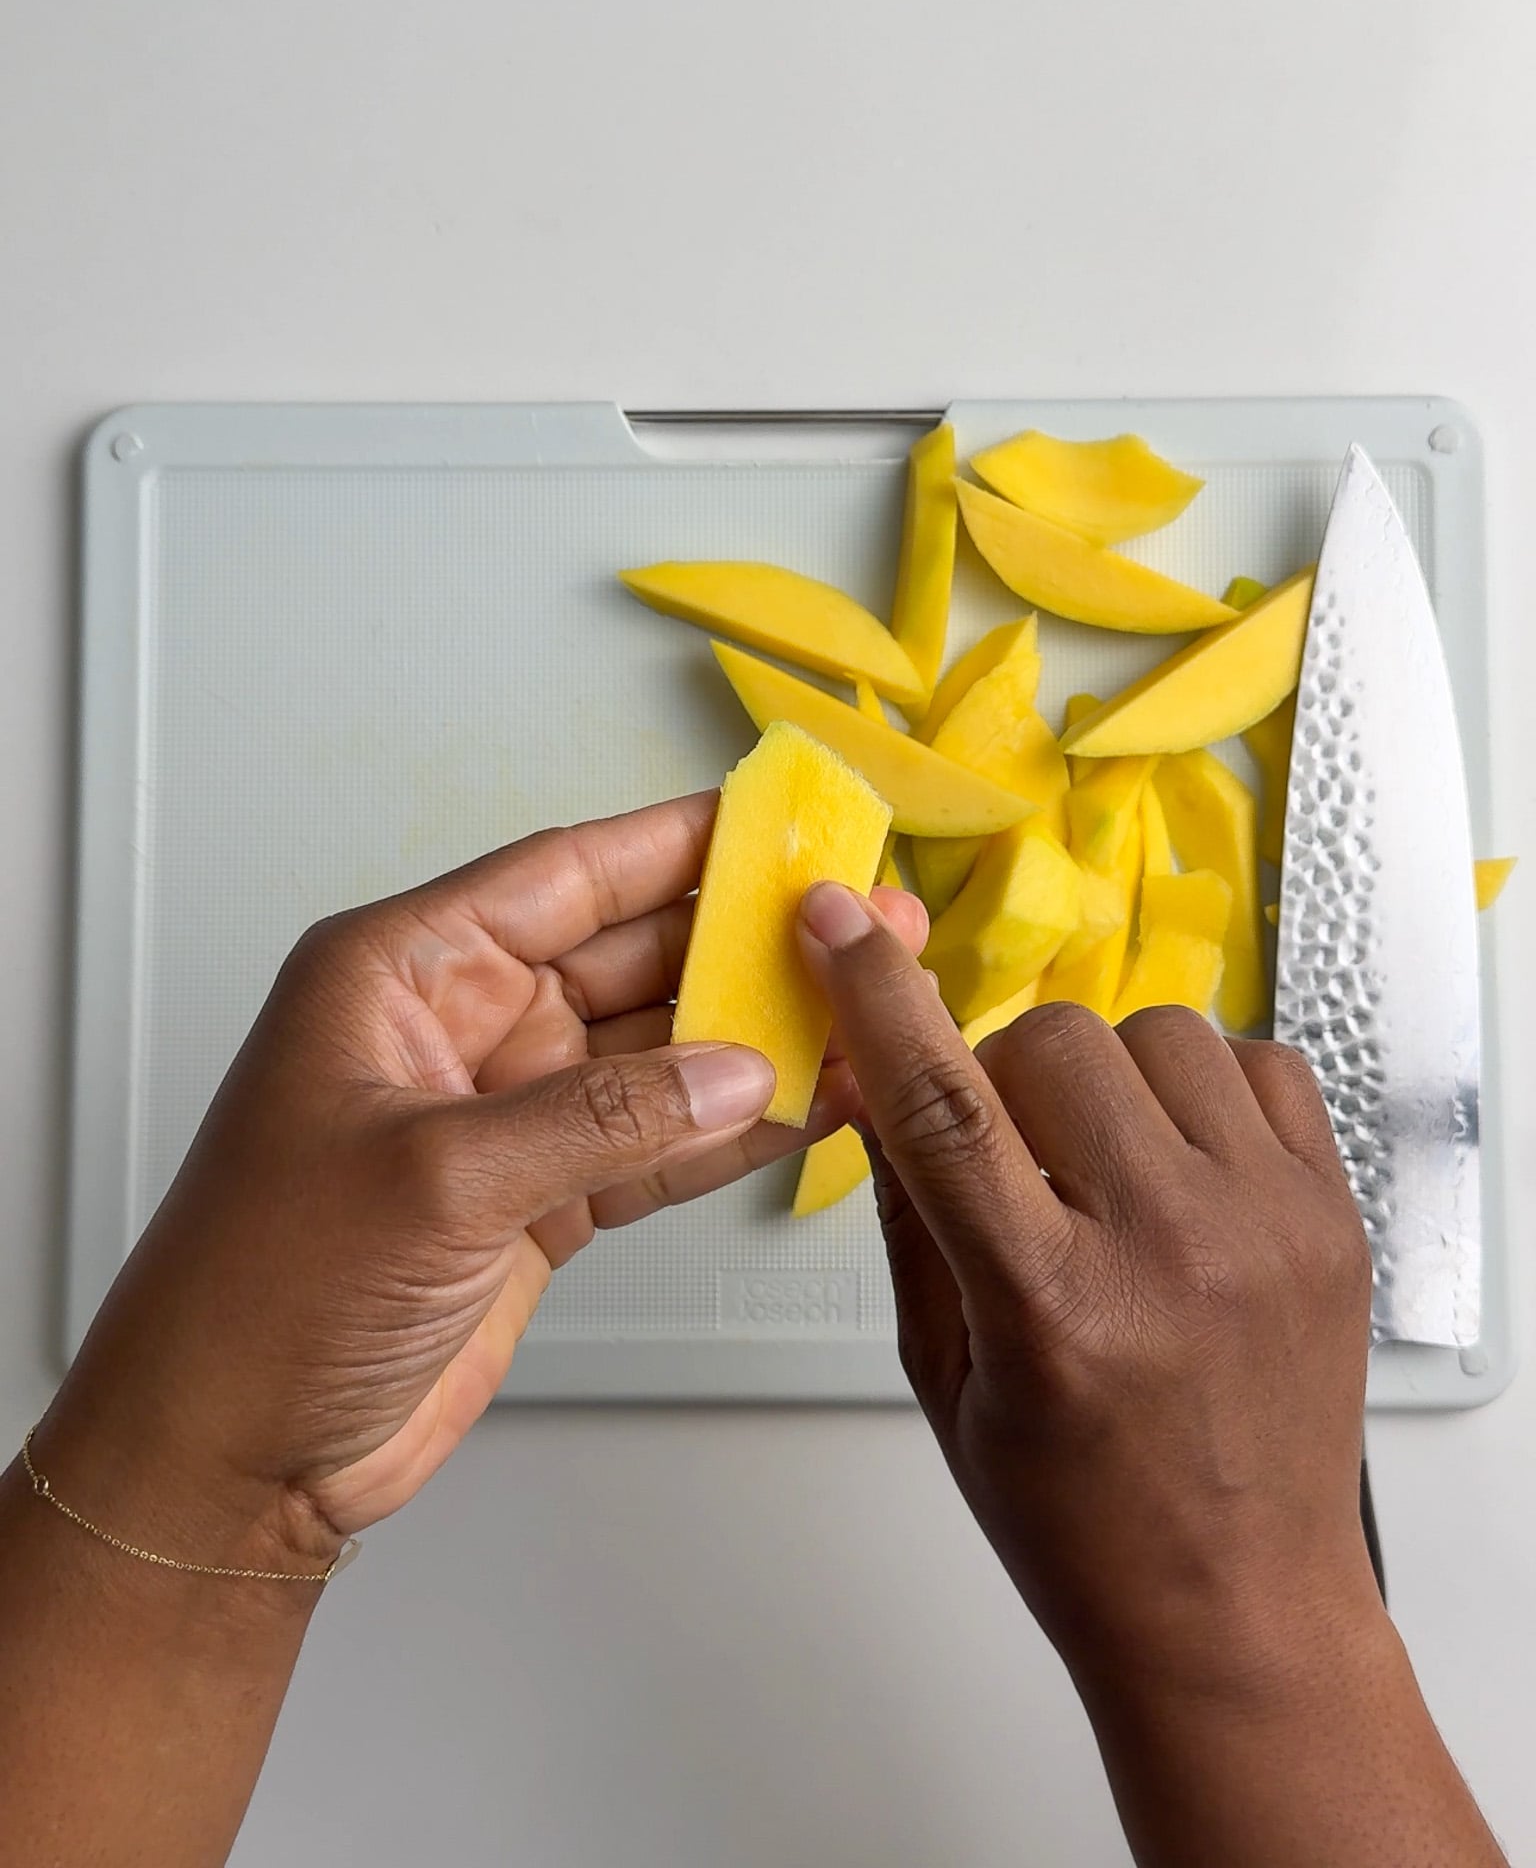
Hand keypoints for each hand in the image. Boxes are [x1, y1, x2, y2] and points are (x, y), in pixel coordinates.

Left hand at [40, 796, 924, 1559]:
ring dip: (753, 1039)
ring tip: (860, 1011)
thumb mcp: (437, 1179)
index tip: (779, 821)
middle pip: (628, 955)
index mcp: (402, 973)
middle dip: (741, 941)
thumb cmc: (264, 1295)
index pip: (564, 876)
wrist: (229, 1461)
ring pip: (656, 1053)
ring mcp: (504, 1119)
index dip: (678, 843)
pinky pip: (654, 1145)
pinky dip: (728, 1133)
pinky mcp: (537, 1203)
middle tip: (854, 921)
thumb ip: (601, 1117)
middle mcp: (460, 1029)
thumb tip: (737, 1068)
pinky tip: (808, 1107)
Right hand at [797, 880, 1379, 1693]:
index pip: (942, 1104)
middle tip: (1012, 1158)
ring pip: (1155, 1032)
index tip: (837, 919)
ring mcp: (1268, 1225)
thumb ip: (909, 1213)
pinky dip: (1199, 1088)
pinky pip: (1257, 1061)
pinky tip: (1179, 1164)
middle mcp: (1168, 1251)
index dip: (874, 992)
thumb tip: (870, 1073)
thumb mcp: (943, 1376)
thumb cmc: (1078, 1518)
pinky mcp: (1332, 1216)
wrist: (1239, 1608)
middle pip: (1049, 1043)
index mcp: (1049, 1308)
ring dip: (1102, 1078)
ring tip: (1103, 1168)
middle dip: (1001, 1076)